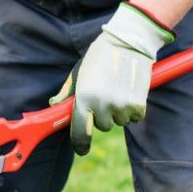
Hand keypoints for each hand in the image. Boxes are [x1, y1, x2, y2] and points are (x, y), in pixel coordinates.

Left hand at [50, 3, 174, 154]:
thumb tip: (54, 105)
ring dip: (118, 112)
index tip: (81, 149)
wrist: (128, 42)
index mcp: (84, 98)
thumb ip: (67, 93)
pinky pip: (135, 117)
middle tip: (105, 95)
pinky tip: (130, 91)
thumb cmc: (99, 56)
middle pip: (102, 126)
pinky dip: (133, 109)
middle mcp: (102, 105)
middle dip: (103, 116)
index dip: (80, 143)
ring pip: (119, 122)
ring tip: (118, 89)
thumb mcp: (78, 73)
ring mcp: (120, 106)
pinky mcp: (138, 104)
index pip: (80, 131)